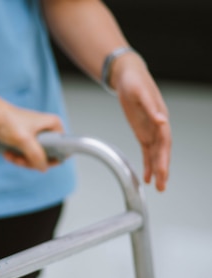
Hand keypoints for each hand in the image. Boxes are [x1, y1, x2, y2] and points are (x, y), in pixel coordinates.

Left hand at [0, 94, 64, 170]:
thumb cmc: (6, 120)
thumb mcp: (24, 140)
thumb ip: (37, 155)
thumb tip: (43, 167)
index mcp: (53, 125)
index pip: (63, 148)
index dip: (53, 159)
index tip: (40, 163)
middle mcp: (46, 131)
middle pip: (47, 156)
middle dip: (32, 161)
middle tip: (21, 159)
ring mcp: (35, 137)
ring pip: (35, 158)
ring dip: (21, 160)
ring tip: (12, 155)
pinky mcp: (25, 141)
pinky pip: (25, 155)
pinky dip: (16, 157)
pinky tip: (8, 153)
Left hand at [111, 53, 171, 190]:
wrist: (128, 76)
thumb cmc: (135, 82)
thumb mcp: (140, 92)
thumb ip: (150, 106)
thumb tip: (161, 120)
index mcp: (160, 117)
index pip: (164, 140)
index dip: (164, 156)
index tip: (162, 171)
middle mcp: (158, 126)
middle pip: (163, 151)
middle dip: (163, 168)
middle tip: (163, 186)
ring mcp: (151, 130)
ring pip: (156, 154)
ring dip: (158, 170)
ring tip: (160, 187)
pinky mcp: (143, 132)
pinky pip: (147, 152)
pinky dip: (147, 164)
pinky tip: (147, 178)